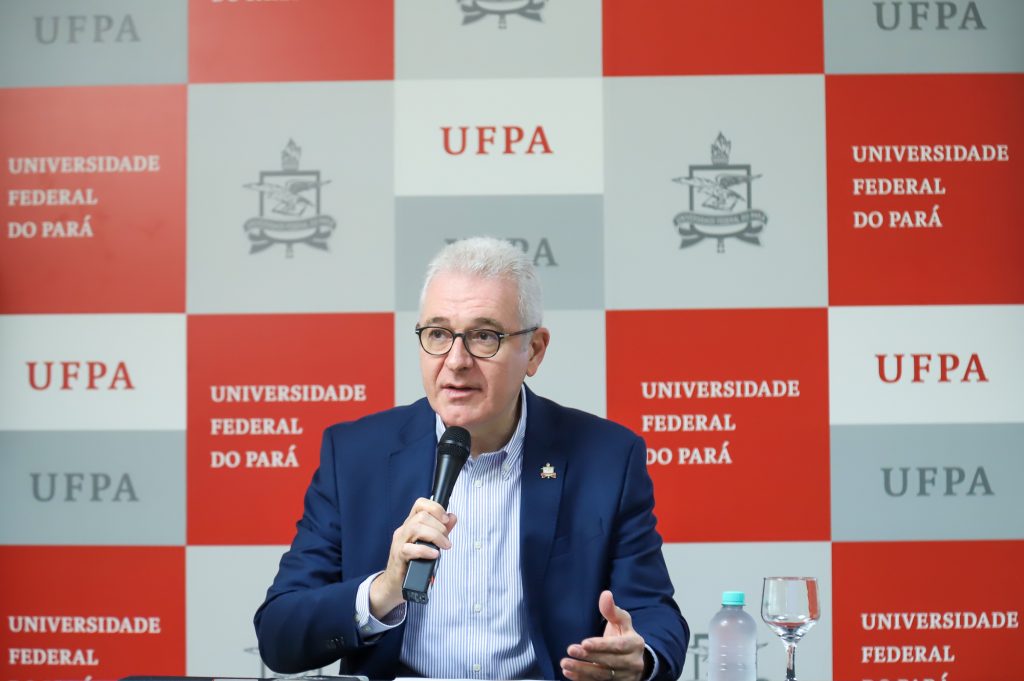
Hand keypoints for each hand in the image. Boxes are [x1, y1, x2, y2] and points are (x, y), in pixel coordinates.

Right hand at [368, 497, 456, 618]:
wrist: (395, 583)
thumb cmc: (413, 562)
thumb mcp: (429, 543)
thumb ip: (441, 529)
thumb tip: (452, 517)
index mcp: (410, 524)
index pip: (420, 504)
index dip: (435, 508)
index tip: (446, 520)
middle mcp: (403, 530)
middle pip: (421, 516)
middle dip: (439, 527)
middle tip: (446, 540)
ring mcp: (399, 543)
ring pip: (416, 528)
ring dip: (435, 536)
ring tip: (444, 546)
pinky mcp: (398, 557)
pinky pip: (410, 549)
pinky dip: (425, 550)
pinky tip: (434, 554)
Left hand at [561, 590, 647, 680]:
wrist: (633, 659)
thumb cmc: (623, 636)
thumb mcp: (621, 621)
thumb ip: (611, 610)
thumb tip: (605, 594)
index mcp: (635, 644)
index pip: (618, 646)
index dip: (601, 645)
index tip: (584, 643)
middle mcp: (633, 663)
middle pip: (609, 662)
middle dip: (589, 657)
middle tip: (570, 650)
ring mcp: (625, 677)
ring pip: (603, 676)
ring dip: (582, 671)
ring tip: (565, 664)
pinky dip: (582, 679)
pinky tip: (569, 673)